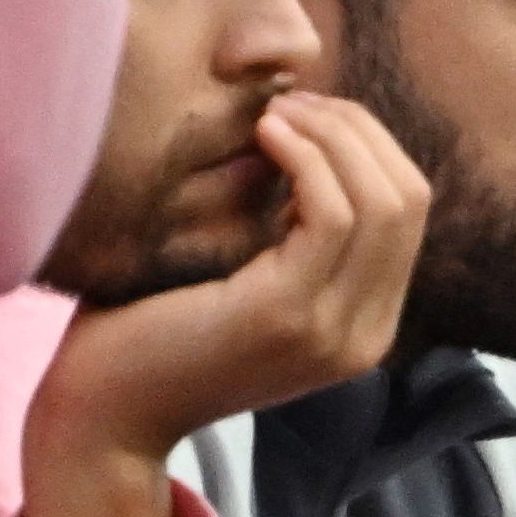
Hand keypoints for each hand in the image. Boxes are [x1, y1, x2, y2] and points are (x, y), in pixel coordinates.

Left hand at [22, 93, 428, 516]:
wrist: (106, 414)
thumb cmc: (151, 335)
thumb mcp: (246, 280)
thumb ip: (290, 234)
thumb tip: (311, 141)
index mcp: (364, 325)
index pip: (409, 213)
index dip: (368, 146)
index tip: (304, 114)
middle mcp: (366, 334)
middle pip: (409, 199)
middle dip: (357, 132)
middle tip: (291, 102)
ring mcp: (336, 330)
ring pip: (383, 202)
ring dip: (332, 137)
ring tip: (274, 113)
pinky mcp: (292, 316)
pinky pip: (336, 214)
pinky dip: (307, 159)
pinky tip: (264, 136)